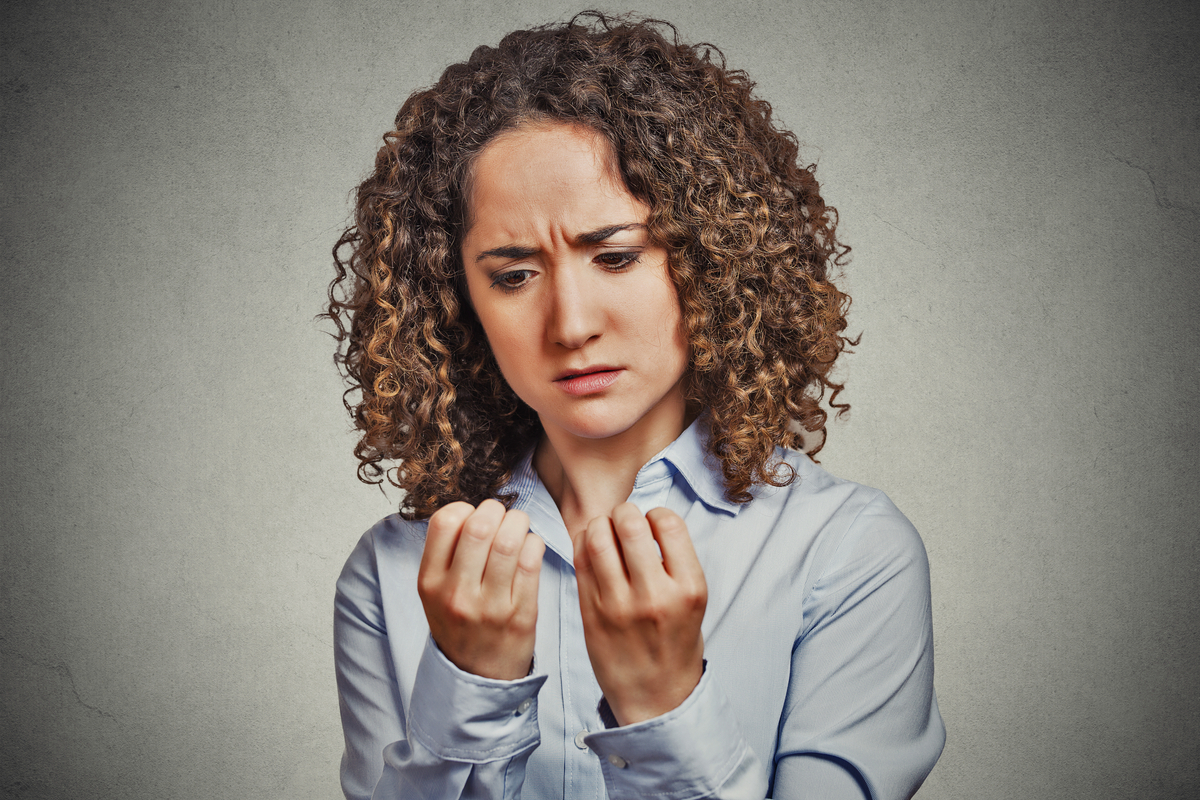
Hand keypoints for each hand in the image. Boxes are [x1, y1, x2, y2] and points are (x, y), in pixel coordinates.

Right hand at [417, 499, 544, 679]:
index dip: (465, 509)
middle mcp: (457, 594)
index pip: (444, 523)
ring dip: (519, 523)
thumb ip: (447, 553)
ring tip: (519, 527)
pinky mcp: (521, 614)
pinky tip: (530, 547)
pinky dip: (534, 544)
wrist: (477, 677)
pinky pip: (532, 561)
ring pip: (509, 541)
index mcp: (430, 583)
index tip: (474, 516)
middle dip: (497, 511)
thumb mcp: (435, 592)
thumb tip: (474, 508)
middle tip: (503, 516)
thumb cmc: (460, 624)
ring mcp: (490, 606)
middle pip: (480, 527)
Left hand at [574, 503, 706, 725]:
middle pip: (629, 523)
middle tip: (623, 520)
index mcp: (689, 588)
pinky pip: (579, 561)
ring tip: (604, 531)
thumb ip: (675, 562)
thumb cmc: (675, 642)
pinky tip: (590, 547)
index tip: (652, 522)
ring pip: (597, 537)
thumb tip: (647, 519)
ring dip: (599, 524)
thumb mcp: (693, 601)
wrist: (655, 696)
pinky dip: (582, 543)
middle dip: (624, 512)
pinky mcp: (591, 613)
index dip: (656, 513)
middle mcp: (655, 594)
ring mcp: (619, 605)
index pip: (668, 523)